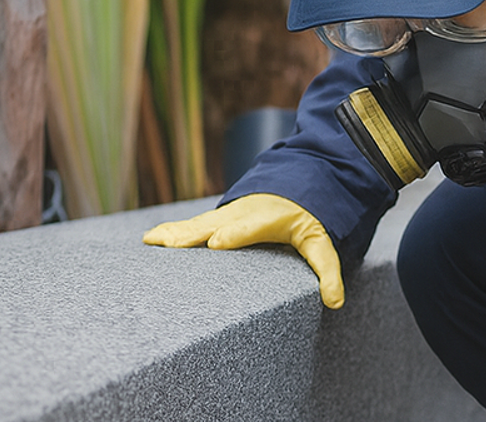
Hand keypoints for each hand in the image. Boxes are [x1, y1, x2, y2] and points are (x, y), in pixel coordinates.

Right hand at [143, 194, 345, 308]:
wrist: (295, 183)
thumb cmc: (306, 217)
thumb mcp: (321, 241)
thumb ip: (328, 270)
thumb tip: (335, 302)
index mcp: (270, 219)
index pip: (251, 228)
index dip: (234, 234)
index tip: (217, 243)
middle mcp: (244, 214)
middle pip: (216, 224)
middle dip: (194, 234)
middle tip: (173, 245)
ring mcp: (227, 214)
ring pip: (198, 223)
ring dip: (175, 233)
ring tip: (152, 242)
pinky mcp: (216, 218)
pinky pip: (191, 224)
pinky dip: (170, 231)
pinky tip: (149, 240)